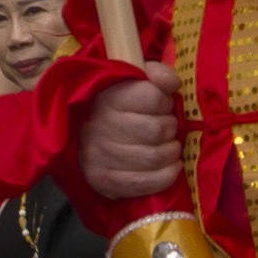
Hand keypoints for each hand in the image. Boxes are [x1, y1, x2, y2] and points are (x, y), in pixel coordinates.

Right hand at [75, 72, 182, 205]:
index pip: (154, 97)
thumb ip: (156, 74)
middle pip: (158, 130)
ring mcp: (101, 156)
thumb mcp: (134, 81)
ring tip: (169, 147)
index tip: (161, 105)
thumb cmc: (119, 108)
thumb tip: (172, 82)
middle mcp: (101, 126)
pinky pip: (147, 183)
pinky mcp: (105, 182)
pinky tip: (171, 167)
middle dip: (170, 128)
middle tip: (166, 128)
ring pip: (155, 157)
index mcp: (109, 97)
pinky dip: (167, 176)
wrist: (85, 138)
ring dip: (171, 152)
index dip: (165, 102)